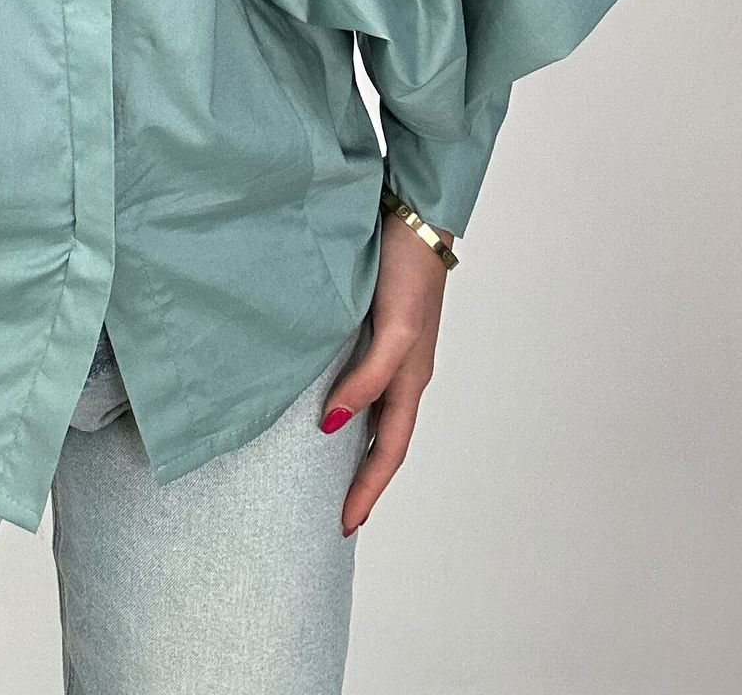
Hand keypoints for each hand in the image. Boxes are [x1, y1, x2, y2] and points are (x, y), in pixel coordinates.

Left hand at [321, 208, 454, 534]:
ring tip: (329, 470)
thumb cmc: (408, 271)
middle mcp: (404, 371)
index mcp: (411, 379)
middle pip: (383, 440)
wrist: (412, 215)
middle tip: (337, 512)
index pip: (386, 451)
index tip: (344, 526)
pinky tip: (329, 403)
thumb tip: (333, 425)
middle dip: (364, 479)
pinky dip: (349, 404)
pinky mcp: (377, 327)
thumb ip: (366, 379)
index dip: (367, 490)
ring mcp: (393, 350)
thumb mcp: (392, 331)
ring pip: (375, 412)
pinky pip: (364, 381)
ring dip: (357, 445)